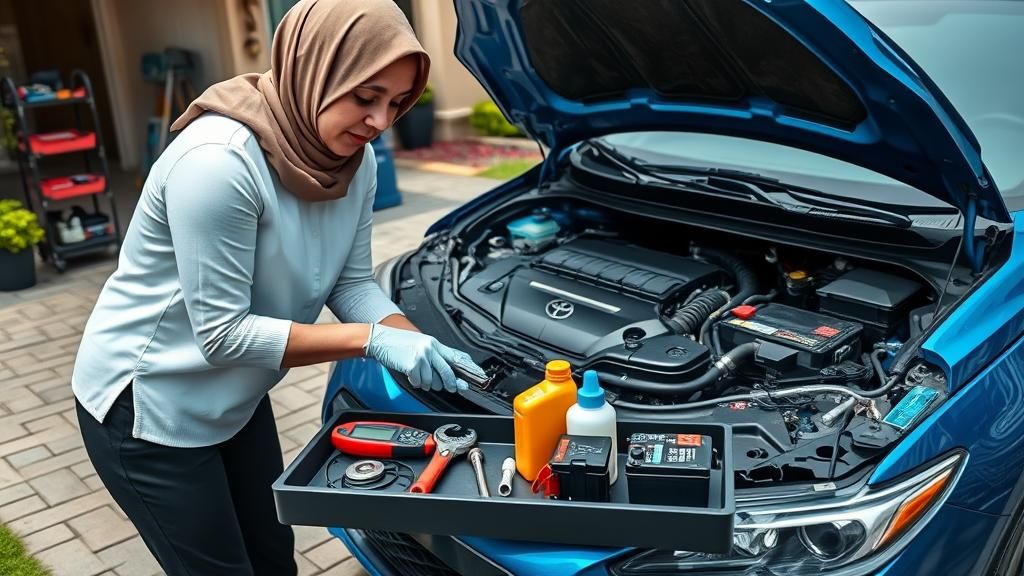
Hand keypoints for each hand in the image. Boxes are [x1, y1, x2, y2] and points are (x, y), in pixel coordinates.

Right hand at [363, 324, 486, 392]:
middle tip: (452, 388)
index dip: (468, 367)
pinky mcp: (412, 364)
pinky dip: (415, 382)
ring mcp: (422, 356)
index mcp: (434, 343)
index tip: (476, 376)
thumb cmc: (398, 344)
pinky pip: (419, 382)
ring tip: (419, 376)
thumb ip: (434, 355)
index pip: (457, 356)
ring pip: (432, 380)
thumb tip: (446, 372)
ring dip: (426, 383)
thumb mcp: (419, 344)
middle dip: (451, 383)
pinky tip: (410, 375)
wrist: (380, 339)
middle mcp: (430, 348)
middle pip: (448, 371)